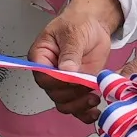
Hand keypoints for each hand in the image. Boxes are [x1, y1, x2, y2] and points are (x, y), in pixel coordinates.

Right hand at [28, 0, 127, 120]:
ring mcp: (64, 83)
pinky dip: (86, 113)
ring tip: (93, 98)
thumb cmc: (78, 23)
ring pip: (65, 104)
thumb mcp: (74, 32)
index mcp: (41, 57)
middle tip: (88, 85)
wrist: (94, 25)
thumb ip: (70, 51)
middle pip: (54, 94)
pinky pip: (77, 108)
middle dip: (72, 93)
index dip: (57, 81)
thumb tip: (66, 70)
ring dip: (79, 106)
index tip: (74, 77)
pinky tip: (95, 112)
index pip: (43, 76)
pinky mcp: (78, 90)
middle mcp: (50, 74)